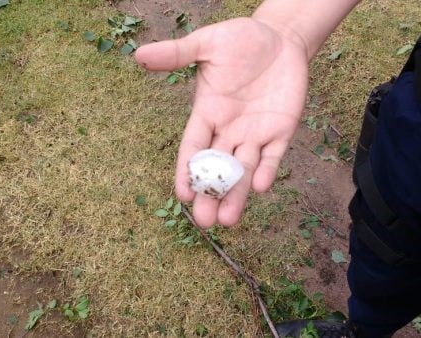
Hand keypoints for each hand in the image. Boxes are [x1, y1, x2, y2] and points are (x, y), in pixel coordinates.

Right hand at [135, 18, 309, 227]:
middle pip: (217, 168)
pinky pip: (272, 155)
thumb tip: (139, 56)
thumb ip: (178, 54)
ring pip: (243, 170)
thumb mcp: (207, 44)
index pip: (193, 147)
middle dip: (211, 194)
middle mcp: (228, 129)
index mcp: (207, 113)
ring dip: (236, 194)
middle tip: (205, 222)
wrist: (279, 38)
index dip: (187, 171)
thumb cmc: (240, 40)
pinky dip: (267, 170)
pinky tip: (259, 186)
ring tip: (229, 220)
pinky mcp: (281, 130)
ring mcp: (255, 132)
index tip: (182, 194)